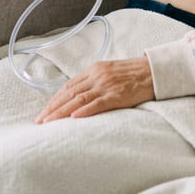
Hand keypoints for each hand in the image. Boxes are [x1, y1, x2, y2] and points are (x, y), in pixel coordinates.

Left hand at [35, 57, 154, 122]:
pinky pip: (98, 104)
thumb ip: (94, 81)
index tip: (43, 112)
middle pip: (69, 93)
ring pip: (79, 99)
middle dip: (53, 108)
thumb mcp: (109, 72)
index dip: (54, 100)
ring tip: (49, 123)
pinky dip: (84, 111)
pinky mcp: (118, 95)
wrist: (154, 71)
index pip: (68, 86)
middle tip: (40, 121)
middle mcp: (97, 76)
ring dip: (62, 112)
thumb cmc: (133, 74)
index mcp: (93, 70)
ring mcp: (107, 85)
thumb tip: (79, 96)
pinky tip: (73, 118)